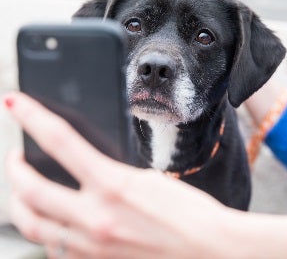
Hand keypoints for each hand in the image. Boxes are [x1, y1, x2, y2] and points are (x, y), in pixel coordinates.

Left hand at [4, 92, 229, 258]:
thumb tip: (90, 170)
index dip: (31, 116)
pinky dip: (45, 231)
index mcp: (113, 185)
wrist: (208, 248)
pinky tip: (50, 222)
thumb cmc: (189, 211)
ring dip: (19, 204)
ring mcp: (92, 246)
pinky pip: (55, 249)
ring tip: (21, 190)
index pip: (59, 141)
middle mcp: (96, 217)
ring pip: (32, 226)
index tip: (14, 101)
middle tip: (15, 156)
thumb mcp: (149, 179)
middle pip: (29, 190)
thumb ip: (112, 175)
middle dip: (14, 168)